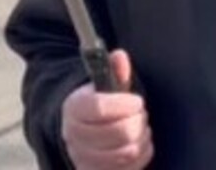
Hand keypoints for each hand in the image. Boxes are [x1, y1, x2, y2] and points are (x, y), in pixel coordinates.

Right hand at [61, 50, 153, 168]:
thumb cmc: (100, 105)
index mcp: (74, 108)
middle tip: (139, 114)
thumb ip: (115, 71)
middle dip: (138, 120)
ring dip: (142, 137)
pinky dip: (141, 154)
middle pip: (121, 132)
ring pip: (128, 152)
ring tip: (138, 127)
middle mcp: (74, 136)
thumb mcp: (105, 85)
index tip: (137, 101)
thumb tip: (120, 56)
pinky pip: (130, 168)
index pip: (100, 108)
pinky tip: (137, 143)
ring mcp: (83, 159)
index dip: (125, 105)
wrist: (82, 130)